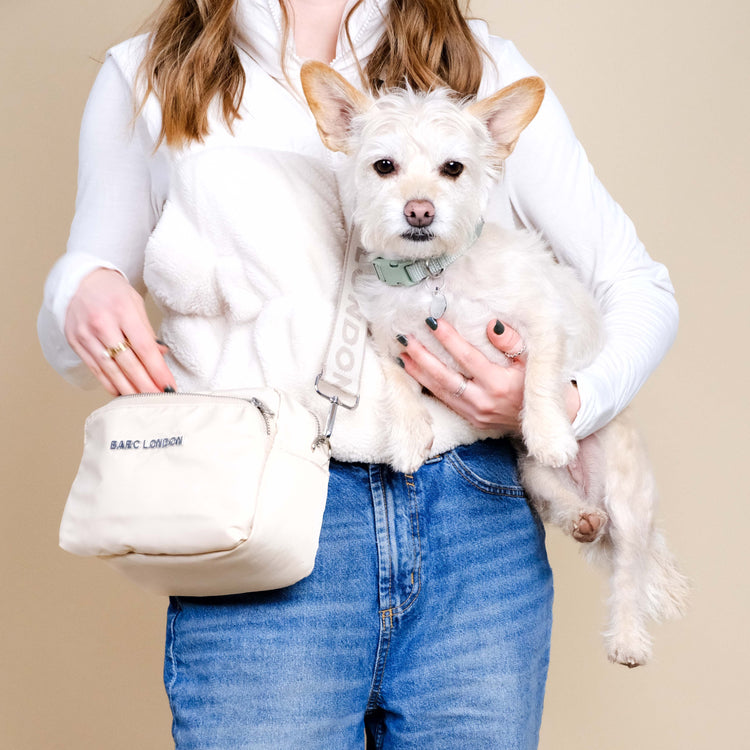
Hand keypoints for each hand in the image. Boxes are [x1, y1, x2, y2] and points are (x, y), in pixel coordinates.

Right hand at [64, 268, 175, 395]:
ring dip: (128, 389)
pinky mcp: (76, 342)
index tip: (169, 386)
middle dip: (145, 385)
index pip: (144, 348)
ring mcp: (86, 335)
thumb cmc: (113, 292)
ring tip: (143, 400)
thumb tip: (162, 355)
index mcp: (122, 311)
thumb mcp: (135, 304)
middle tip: (159, 398)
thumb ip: (147, 331)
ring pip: (110, 370)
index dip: (158, 370)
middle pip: (127, 363)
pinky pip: (95, 368)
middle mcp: (102, 324)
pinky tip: (121, 393)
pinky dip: (109, 383)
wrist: (80, 280)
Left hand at [397, 318, 580, 431]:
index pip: (467, 358)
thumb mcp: (534, 360)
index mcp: (500, 384)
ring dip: (419, 372)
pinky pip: (444, 401)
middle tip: (406, 337)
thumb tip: (491, 324)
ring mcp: (475, 413)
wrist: (549, 416)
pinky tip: (415, 372)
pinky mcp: (471, 420)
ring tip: (402, 353)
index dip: (448, 339)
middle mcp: (484, 401)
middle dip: (423, 356)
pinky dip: (427, 385)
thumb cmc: (538, 382)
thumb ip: (512, 342)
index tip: (432, 321)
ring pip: (440, 391)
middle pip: (445, 377)